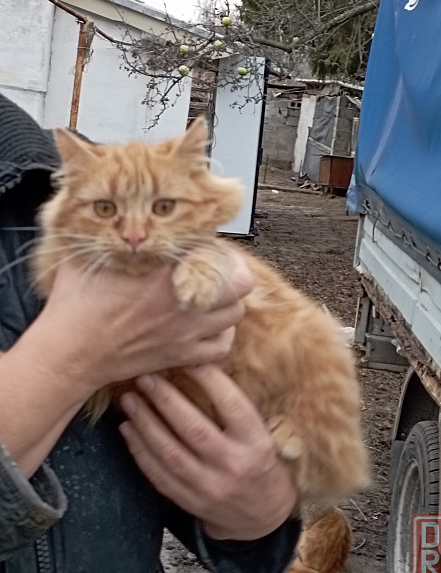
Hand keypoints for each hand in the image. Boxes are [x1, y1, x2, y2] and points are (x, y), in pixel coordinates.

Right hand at [26, 254, 252, 397]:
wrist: (70, 353)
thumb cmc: (75, 308)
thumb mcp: (87, 257)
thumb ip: (105, 236)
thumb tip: (108, 217)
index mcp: (163, 271)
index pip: (210, 247)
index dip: (209, 241)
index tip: (199, 240)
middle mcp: (182, 300)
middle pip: (238, 280)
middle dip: (232, 270)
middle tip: (218, 266)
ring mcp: (186, 330)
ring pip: (236, 313)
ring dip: (229, 301)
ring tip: (214, 295)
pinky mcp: (181, 355)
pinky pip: (221, 347)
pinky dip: (221, 336)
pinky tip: (208, 327)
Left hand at [118, 365, 297, 540]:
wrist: (264, 514)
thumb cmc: (260, 461)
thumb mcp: (260, 433)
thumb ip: (233, 409)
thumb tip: (196, 367)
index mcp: (256, 441)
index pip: (230, 403)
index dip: (207, 378)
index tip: (185, 359)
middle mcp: (234, 464)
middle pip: (193, 428)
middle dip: (164, 400)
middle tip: (145, 378)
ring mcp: (210, 487)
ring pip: (170, 453)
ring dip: (145, 424)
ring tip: (129, 401)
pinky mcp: (190, 502)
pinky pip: (158, 475)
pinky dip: (139, 452)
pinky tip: (128, 431)